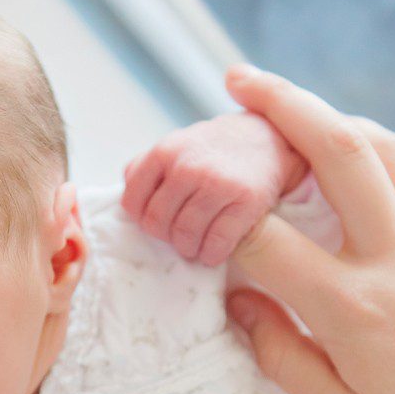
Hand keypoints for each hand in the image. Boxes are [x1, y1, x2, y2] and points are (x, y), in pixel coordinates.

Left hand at [121, 111, 307, 265]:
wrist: (267, 138)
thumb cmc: (213, 150)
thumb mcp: (175, 145)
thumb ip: (145, 167)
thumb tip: (128, 198)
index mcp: (164, 152)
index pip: (133, 202)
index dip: (141, 219)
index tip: (155, 222)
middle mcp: (188, 167)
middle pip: (157, 223)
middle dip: (165, 237)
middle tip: (178, 237)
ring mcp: (218, 184)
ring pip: (185, 236)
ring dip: (188, 249)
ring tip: (194, 246)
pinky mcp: (246, 202)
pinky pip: (217, 243)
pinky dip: (211, 255)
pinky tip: (213, 252)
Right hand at [221, 65, 394, 393]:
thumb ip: (283, 357)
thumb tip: (239, 304)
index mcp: (354, 308)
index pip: (263, 237)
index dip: (222, 222)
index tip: (206, 225)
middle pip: (333, 148)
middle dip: (279, 103)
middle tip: (239, 81)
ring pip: (389, 148)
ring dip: (340, 119)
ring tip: (307, 115)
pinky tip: (385, 178)